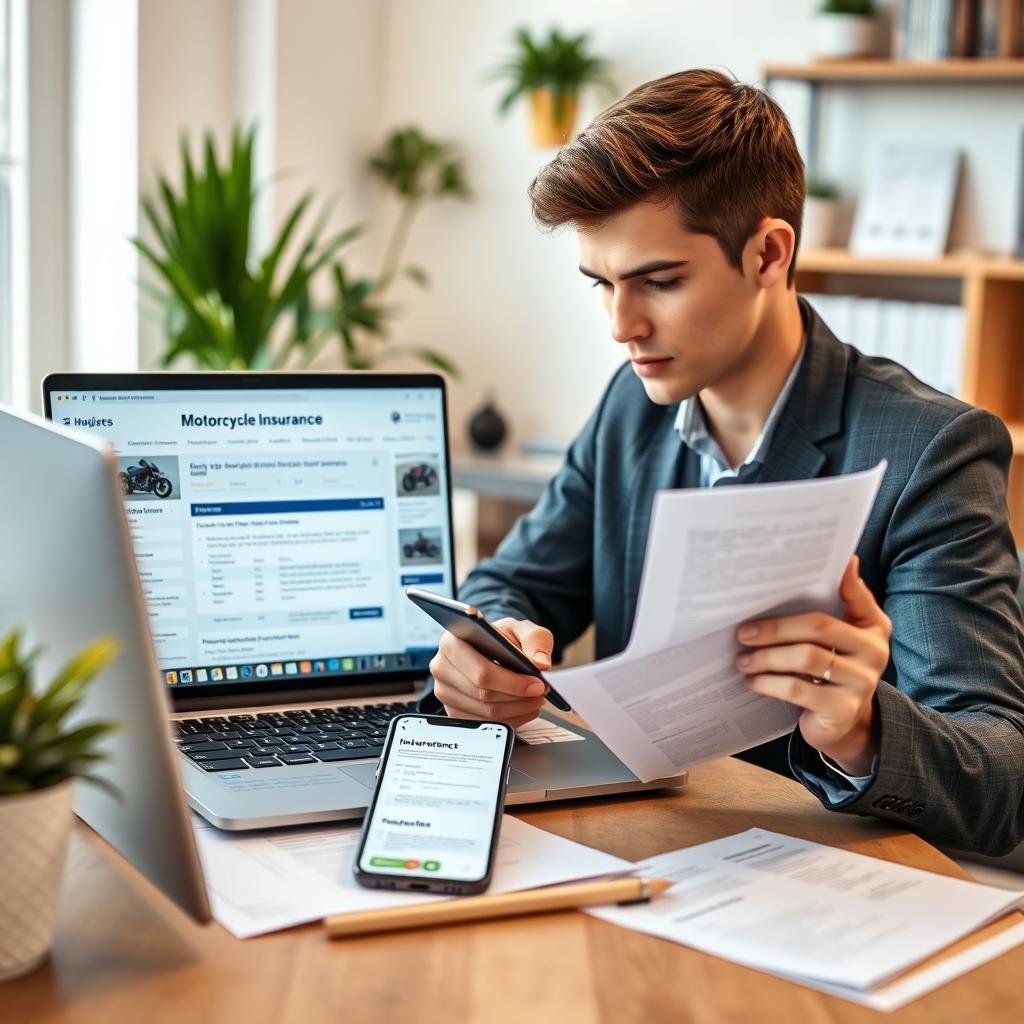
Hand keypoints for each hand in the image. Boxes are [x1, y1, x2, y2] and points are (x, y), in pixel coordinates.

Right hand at [429, 617, 553, 727]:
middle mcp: (442, 668)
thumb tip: (541, 663)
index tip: (537, 684)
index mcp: (452, 642)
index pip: (481, 672)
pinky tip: (523, 707)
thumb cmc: (500, 637)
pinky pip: (485, 724)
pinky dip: (510, 719)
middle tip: (541, 692)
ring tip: (535, 698)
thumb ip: (535, 640)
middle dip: (519, 697)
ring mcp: (445, 692)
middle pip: (484, 695)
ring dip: (517, 709)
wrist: (489, 645)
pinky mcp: (453, 711)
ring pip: (486, 713)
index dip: (512, 682)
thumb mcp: (521, 629)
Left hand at [735, 555, 890, 775]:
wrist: (842, 724)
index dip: (840, 580)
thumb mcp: (841, 639)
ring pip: (805, 658)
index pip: (853, 596)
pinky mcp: (842, 709)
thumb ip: (842, 603)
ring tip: (742, 659)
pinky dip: (769, 683)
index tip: (806, 567)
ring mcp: (861, 683)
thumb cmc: (833, 671)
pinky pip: (798, 689)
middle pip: (818, 627)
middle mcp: (874, 653)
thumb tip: (847, 561)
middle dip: (775, 627)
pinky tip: (752, 681)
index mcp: (873, 628)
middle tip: (743, 632)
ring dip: (766, 657)